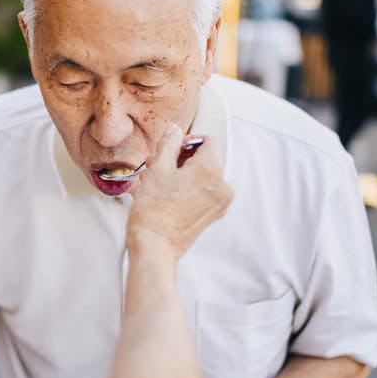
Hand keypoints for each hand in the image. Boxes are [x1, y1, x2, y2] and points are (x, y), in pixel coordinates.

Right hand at [127, 124, 232, 259]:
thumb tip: (174, 131)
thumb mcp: (157, 169)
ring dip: (183, 174)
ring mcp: (219, 204)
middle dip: (182, 159)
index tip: (172, 148)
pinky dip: (188, 189)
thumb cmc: (154, 211)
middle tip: (159, 165)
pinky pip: (203, 193)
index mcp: (211, 170)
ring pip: (203, 177)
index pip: (209, 141)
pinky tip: (166, 194)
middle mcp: (222, 186)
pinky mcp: (212, 216)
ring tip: (158, 181)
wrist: (155, 247)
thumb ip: (169, 144)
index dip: (188, 141)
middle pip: (207, 159)